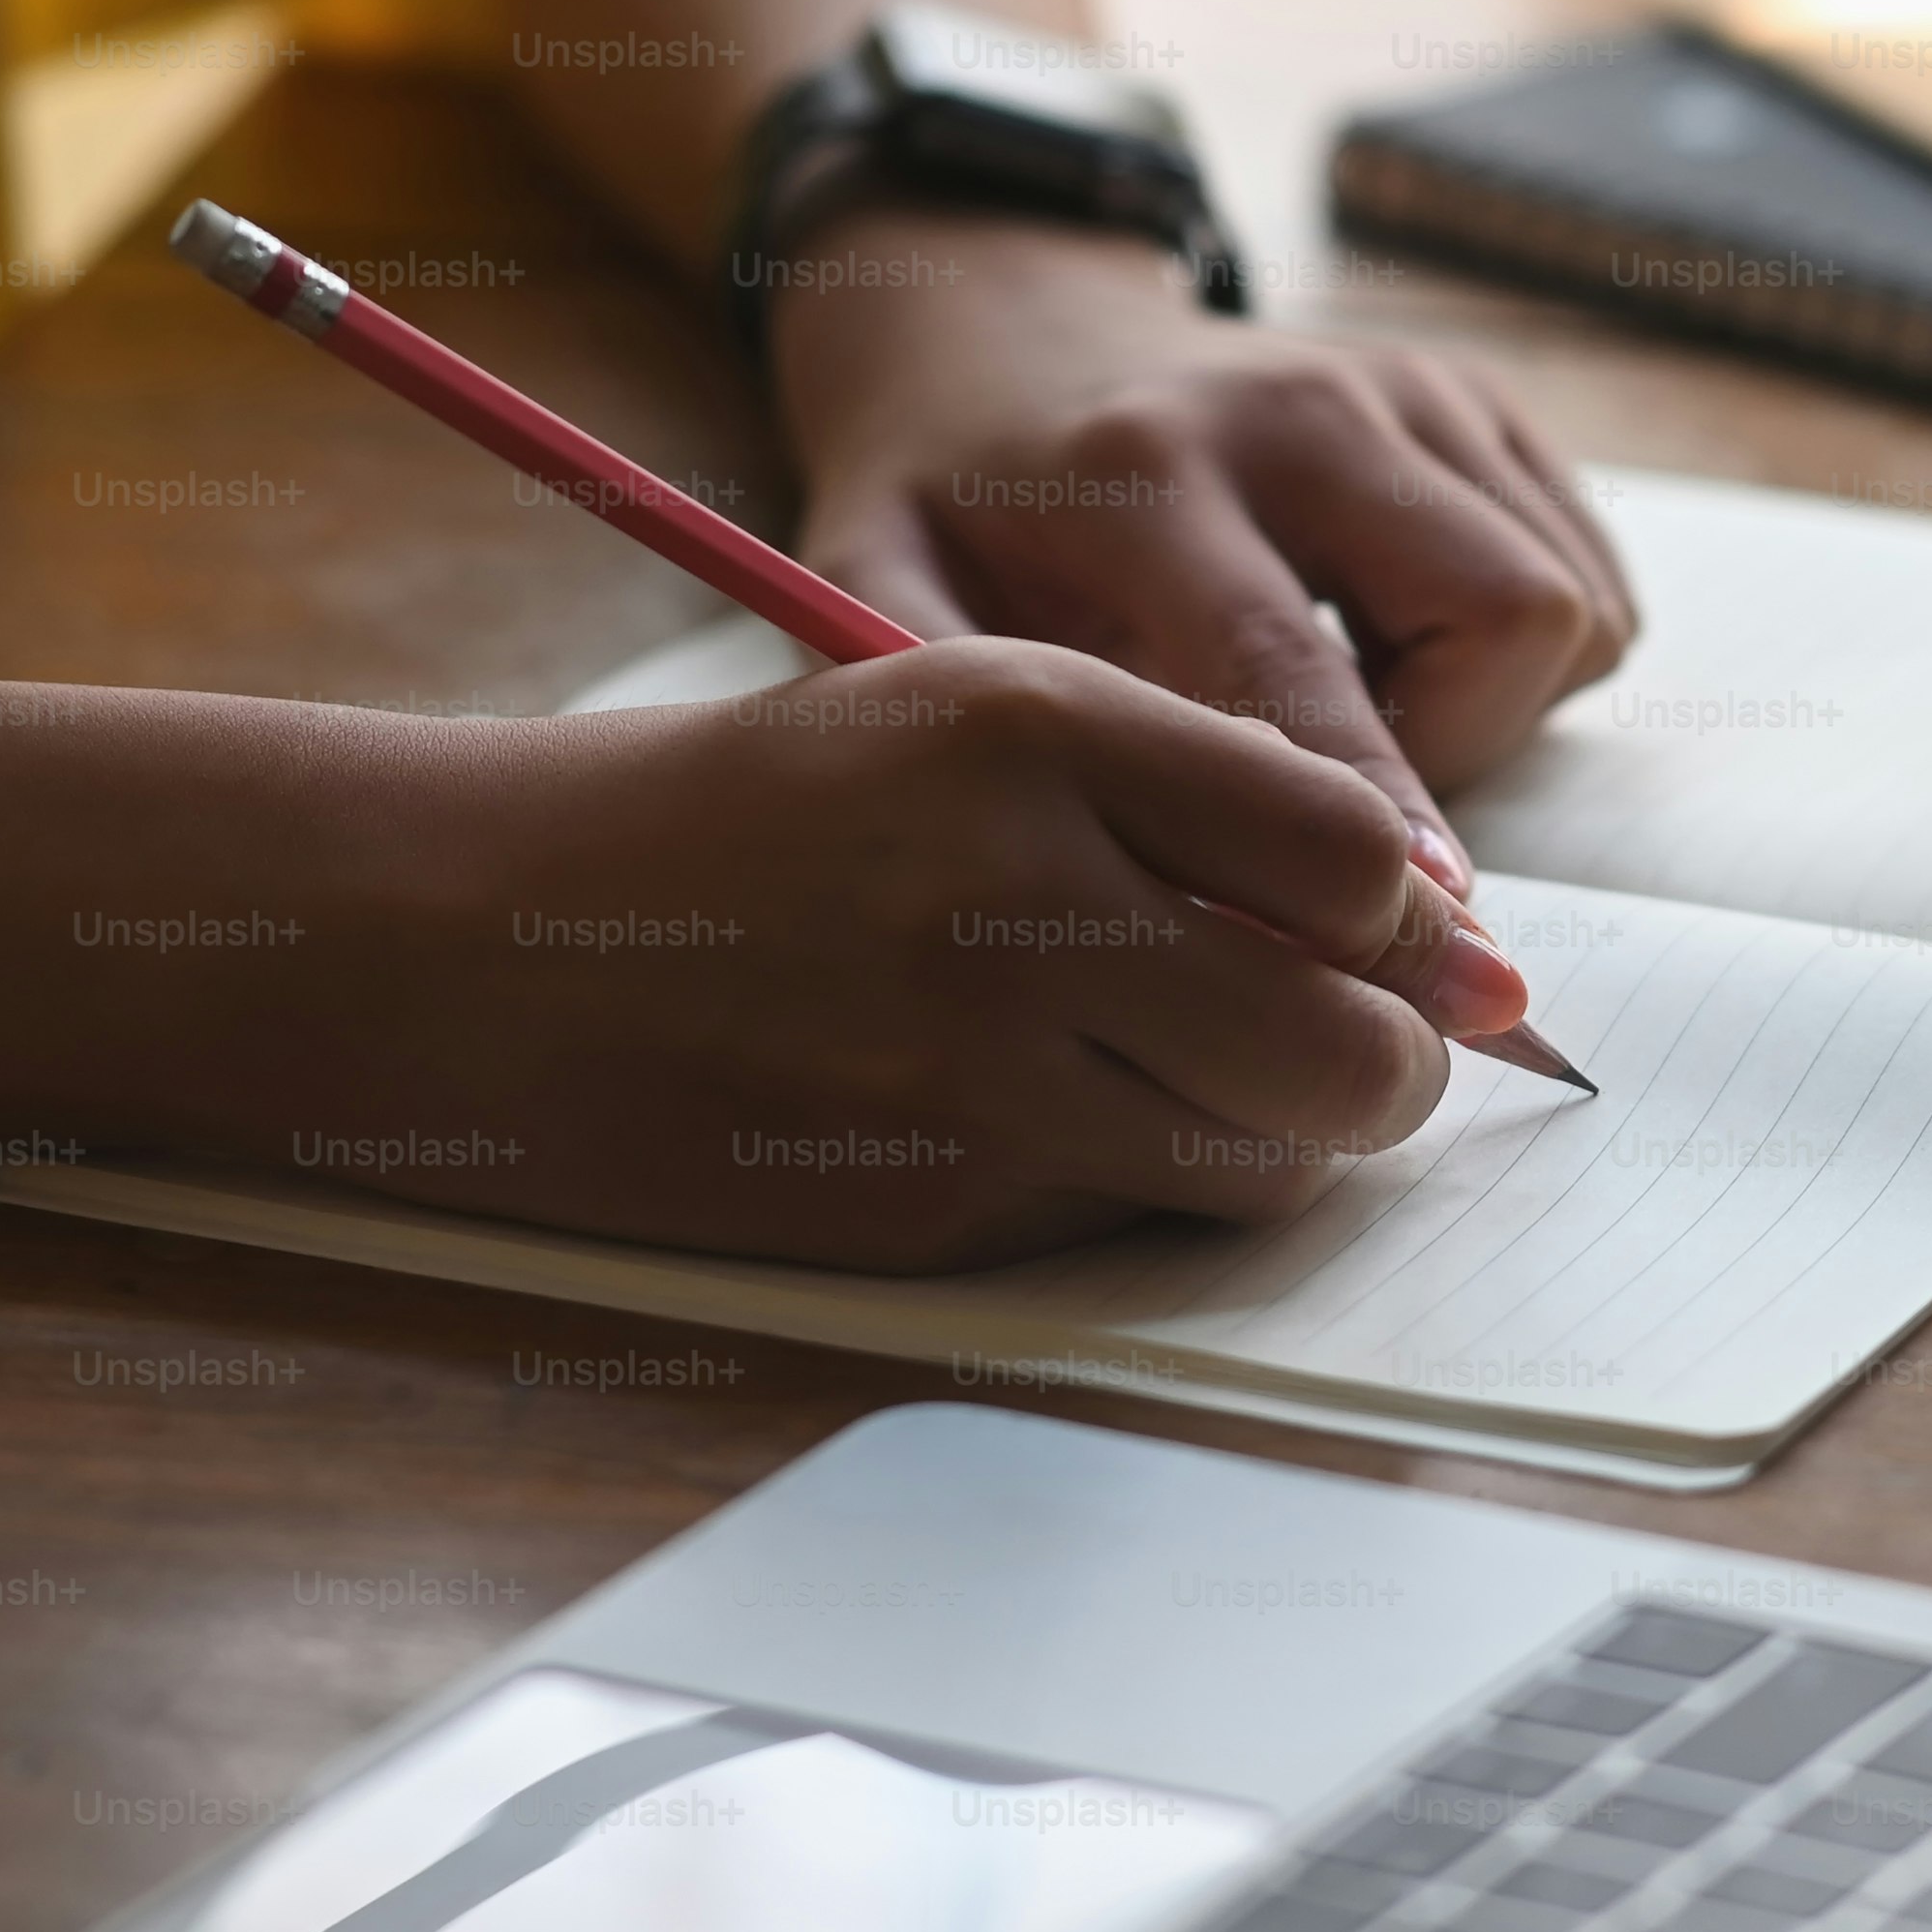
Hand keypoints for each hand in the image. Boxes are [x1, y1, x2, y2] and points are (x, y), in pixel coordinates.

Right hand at [343, 638, 1525, 1270]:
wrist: (500, 939)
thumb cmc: (769, 814)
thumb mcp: (970, 712)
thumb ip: (1198, 788)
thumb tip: (1431, 927)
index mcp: (1037, 728)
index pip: (1357, 854)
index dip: (1412, 918)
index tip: (1403, 939)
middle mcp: (1015, 894)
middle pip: (1351, 1042)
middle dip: (1390, 1062)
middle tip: (1355, 1044)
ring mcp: (968, 1070)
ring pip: (1270, 1163)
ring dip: (1280, 1137)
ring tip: (1201, 1074)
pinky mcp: (927, 1209)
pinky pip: (1135, 1218)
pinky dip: (1143, 1181)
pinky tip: (1059, 1112)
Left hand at [758, 203, 1638, 876]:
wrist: (1008, 327)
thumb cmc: (954, 499)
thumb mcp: (882, 586)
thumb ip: (947, 716)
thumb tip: (1061, 895)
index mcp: (1148, 470)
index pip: (1295, 670)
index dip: (1372, 813)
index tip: (1425, 916)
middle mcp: (1300, 409)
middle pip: (1502, 617)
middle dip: (1465, 757)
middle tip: (1359, 831)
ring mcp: (1405, 389)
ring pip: (1565, 604)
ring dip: (1490, 708)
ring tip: (1357, 725)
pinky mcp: (1473, 395)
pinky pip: (1591, 578)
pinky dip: (1522, 658)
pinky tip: (1398, 660)